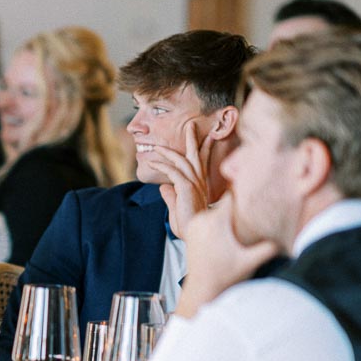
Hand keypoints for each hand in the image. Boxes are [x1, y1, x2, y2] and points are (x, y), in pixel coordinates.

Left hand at [153, 121, 216, 237]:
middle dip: (193, 139)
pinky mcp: (186, 187)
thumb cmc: (187, 224)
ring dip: (169, 151)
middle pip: (196, 155)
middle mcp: (200, 182)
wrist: (193, 235)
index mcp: (200, 185)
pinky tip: (152, 162)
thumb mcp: (176, 207)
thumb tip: (163, 186)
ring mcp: (194, 183)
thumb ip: (171, 195)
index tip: (208, 137)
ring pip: (183, 160)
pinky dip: (162, 165)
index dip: (204, 149)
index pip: (202, 163)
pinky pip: (172, 171)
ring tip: (157, 145)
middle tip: (192, 124)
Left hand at [175, 193, 280, 318]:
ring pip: (215, 210)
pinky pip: (206, 218)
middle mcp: (202, 219)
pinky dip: (217, 222)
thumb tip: (285, 241)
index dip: (245, 194)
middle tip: (252, 213)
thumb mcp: (250, 262)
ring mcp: (194, 224)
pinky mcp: (190, 230)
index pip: (232, 196)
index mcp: (216, 222)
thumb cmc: (225, 276)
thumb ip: (268, 249)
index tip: (256, 196)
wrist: (201, 288)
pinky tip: (226, 234)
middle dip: (238, 209)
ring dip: (227, 216)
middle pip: (225, 204)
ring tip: (238, 226)